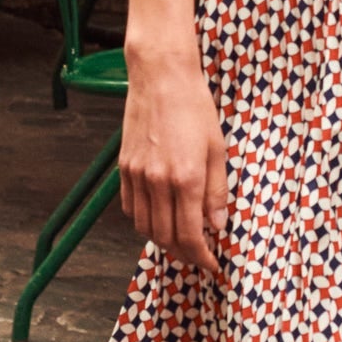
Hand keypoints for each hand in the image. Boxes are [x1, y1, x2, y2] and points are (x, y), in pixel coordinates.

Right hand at [120, 40, 228, 271]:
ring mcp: (137, 175)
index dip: (202, 257)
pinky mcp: (124, 168)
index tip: (212, 265)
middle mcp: (158, 181)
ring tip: (180, 240)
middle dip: (184, 254)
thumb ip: (217, 191)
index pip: (190, 236)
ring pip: (144, 227)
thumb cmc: (194, 107)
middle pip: (165, 238)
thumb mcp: (217, 148)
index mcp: (186, 178)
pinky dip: (144, 221)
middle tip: (199, 255)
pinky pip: (130, 208)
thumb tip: (217, 225)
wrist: (161, 77)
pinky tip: (159, 216)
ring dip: (163, 241)